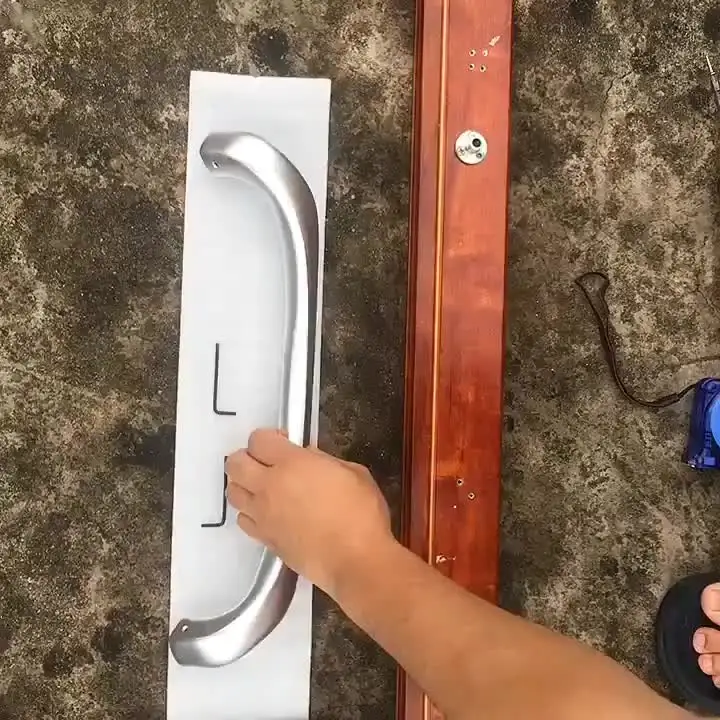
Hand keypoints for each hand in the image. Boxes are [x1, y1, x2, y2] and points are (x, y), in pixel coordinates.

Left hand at [225, 428, 392, 595]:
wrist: (355, 561)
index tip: (284, 443)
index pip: (258, 439)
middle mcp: (269, 486)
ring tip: (263, 488)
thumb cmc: (361, 514)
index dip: (269, 437)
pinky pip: (243, 520)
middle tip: (266, 463)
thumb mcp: (353, 473)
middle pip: (235, 463)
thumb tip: (307, 458)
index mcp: (292, 464)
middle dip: (247, 457)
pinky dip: (250, 513)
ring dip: (244, 485)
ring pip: (232, 492)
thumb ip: (324, 460)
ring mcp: (263, 515)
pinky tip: (268, 514)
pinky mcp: (264, 539)